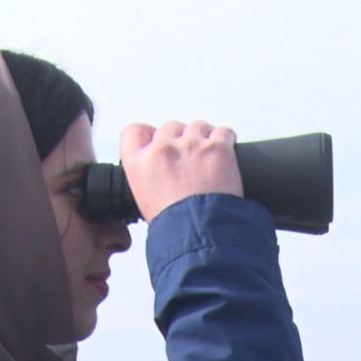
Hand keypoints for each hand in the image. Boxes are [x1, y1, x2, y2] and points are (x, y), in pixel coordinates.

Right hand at [119, 121, 243, 222]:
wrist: (200, 234)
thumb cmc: (175, 227)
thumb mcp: (145, 202)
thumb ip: (149, 179)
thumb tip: (161, 176)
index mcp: (139, 162)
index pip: (135, 132)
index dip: (148, 136)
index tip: (156, 142)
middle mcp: (163, 148)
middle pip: (170, 128)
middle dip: (180, 140)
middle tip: (189, 161)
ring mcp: (191, 144)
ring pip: (197, 126)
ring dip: (203, 138)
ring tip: (209, 160)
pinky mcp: (218, 147)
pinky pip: (224, 132)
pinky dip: (226, 140)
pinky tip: (226, 155)